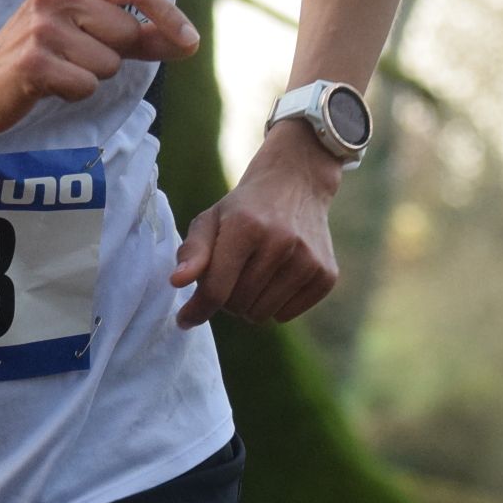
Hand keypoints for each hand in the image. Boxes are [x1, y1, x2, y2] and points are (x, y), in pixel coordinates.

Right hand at [0, 0, 196, 138]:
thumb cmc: (46, 54)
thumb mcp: (92, 33)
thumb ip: (140, 35)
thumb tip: (189, 42)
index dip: (169, 15)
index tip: (191, 42)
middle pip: (126, 32)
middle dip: (114, 54)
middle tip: (77, 55)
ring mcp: (41, 26)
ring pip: (108, 64)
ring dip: (91, 76)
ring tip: (60, 68)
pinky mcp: (33, 62)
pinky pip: (86, 86)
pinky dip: (74, 93)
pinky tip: (49, 85)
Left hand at [169, 127, 338, 328]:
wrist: (297, 184)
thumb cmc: (244, 208)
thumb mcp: (210, 220)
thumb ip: (192, 252)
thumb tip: (176, 282)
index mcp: (246, 227)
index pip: (216, 290)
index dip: (197, 310)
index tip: (184, 319)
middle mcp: (282, 242)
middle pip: (238, 306)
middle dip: (226, 298)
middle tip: (230, 275)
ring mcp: (308, 259)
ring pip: (261, 315)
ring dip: (249, 304)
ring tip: (252, 274)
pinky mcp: (326, 274)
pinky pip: (286, 315)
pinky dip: (275, 305)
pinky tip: (276, 277)